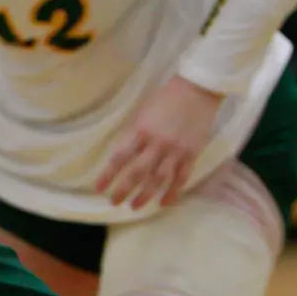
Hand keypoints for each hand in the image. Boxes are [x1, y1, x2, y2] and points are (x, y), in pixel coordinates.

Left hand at [96, 75, 224, 209]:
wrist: (197, 89)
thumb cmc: (165, 98)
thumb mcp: (141, 112)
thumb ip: (132, 134)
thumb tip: (120, 156)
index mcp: (141, 131)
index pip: (120, 158)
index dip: (108, 175)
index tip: (98, 188)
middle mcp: (158, 144)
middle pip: (138, 173)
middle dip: (124, 190)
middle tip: (114, 202)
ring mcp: (177, 150)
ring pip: (159, 179)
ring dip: (146, 195)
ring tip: (134, 206)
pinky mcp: (192, 153)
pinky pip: (182, 178)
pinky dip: (173, 192)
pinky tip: (163, 202)